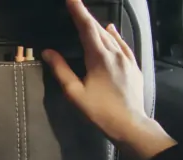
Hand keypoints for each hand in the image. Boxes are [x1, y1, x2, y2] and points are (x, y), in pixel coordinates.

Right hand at [42, 0, 146, 142]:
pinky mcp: (134, 67)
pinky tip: (112, 31)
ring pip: (111, 36)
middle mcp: (115, 53)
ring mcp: (127, 59)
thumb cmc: (99, 111)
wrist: (130, 125)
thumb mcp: (75, 93)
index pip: (86, 28)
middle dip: (86, 17)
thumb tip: (48, 52)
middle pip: (98, 29)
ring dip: (98, 26)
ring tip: (88, 19)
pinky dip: (115, 35)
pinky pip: (123, 44)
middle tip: (75, 7)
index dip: (78, 11)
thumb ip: (61, 70)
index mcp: (99, 57)